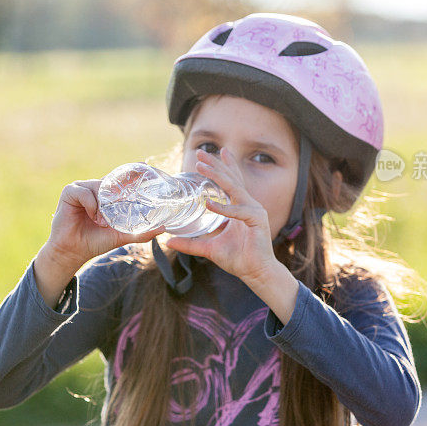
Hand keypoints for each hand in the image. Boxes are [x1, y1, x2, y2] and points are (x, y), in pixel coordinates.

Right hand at [45, 179, 165, 264]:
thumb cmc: (96, 242)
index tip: (144, 164)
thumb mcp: (121, 236)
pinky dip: (91, 204)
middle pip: (111, 180)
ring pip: (99, 186)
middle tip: (127, 192)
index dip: (131, 171)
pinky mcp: (70, 192)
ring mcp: (82, 188)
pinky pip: (85, 192)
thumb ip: (141, 233)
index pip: (120, 179)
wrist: (74, 251)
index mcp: (107, 196)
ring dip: (103, 204)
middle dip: (119, 186)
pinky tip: (92, 216)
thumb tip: (163, 228)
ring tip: (102, 220)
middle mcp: (96, 189)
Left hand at [164, 147, 278, 281]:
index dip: (224, 165)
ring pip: (234, 189)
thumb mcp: (208, 248)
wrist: (255, 273)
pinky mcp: (258, 221)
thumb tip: (168, 241)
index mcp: (240, 207)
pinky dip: (224, 208)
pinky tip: (208, 204)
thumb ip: (190, 243)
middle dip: (215, 165)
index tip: (216, 151)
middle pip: (231, 179)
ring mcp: (255, 211)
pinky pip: (239, 211)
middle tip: (201, 153)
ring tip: (202, 168)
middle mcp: (249, 205)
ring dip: (218, 177)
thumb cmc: (238, 259)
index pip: (232, 181)